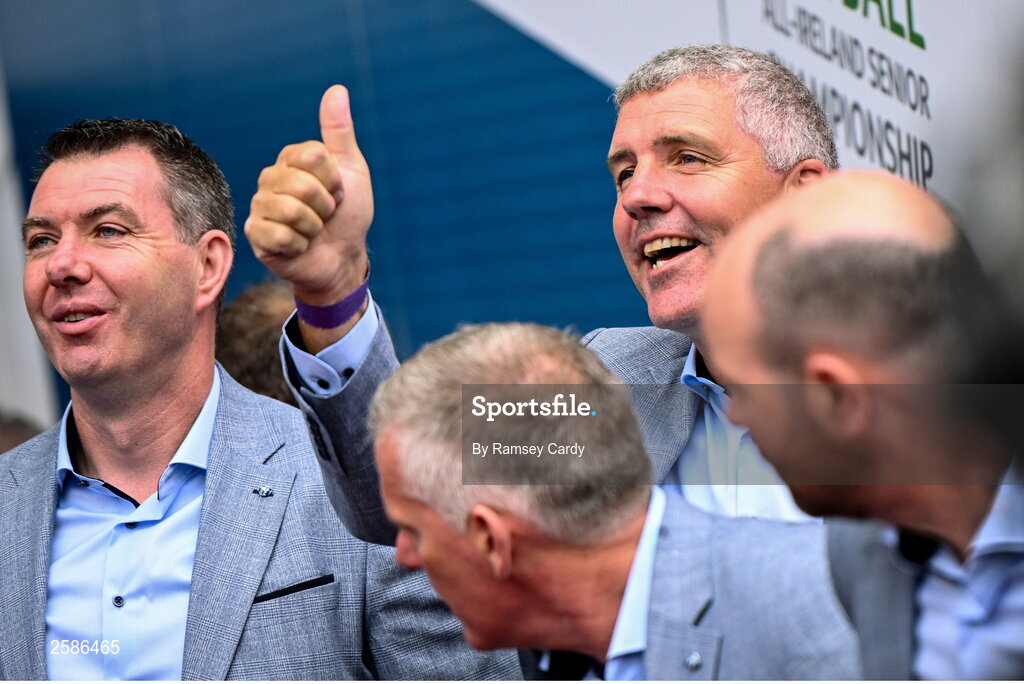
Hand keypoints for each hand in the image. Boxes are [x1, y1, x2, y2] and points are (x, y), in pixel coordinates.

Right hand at [245, 85, 372, 307]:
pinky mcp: (255, 234)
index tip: (337, 190)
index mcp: (291, 159)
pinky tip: (299, 246)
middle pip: (303, 185)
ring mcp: (260, 206)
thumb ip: (339, 132)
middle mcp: (270, 178)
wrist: (343, 256)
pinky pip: (280, 235)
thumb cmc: (348, 213)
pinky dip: (300, 245)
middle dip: (326, 206)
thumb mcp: (351, 169)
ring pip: (293, 211)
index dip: (334, 179)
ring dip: (314, 227)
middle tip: (327, 214)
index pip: (314, 156)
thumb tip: (337, 89)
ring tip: (314, 230)